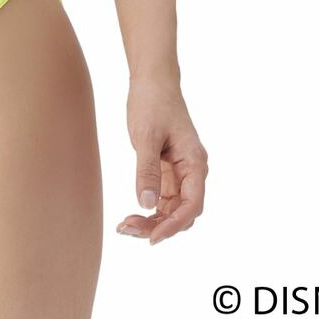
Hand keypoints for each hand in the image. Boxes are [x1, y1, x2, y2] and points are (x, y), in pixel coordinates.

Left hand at [118, 78, 207, 244]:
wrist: (152, 80)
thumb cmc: (152, 102)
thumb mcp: (146, 136)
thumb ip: (147, 170)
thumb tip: (146, 204)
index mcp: (194, 162)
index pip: (192, 204)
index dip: (174, 225)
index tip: (152, 238)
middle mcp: (192, 170)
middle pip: (182, 211)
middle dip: (158, 226)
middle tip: (127, 229)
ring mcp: (180, 171)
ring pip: (172, 208)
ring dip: (152, 220)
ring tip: (124, 226)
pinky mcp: (168, 168)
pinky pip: (163, 197)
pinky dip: (149, 208)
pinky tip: (131, 215)